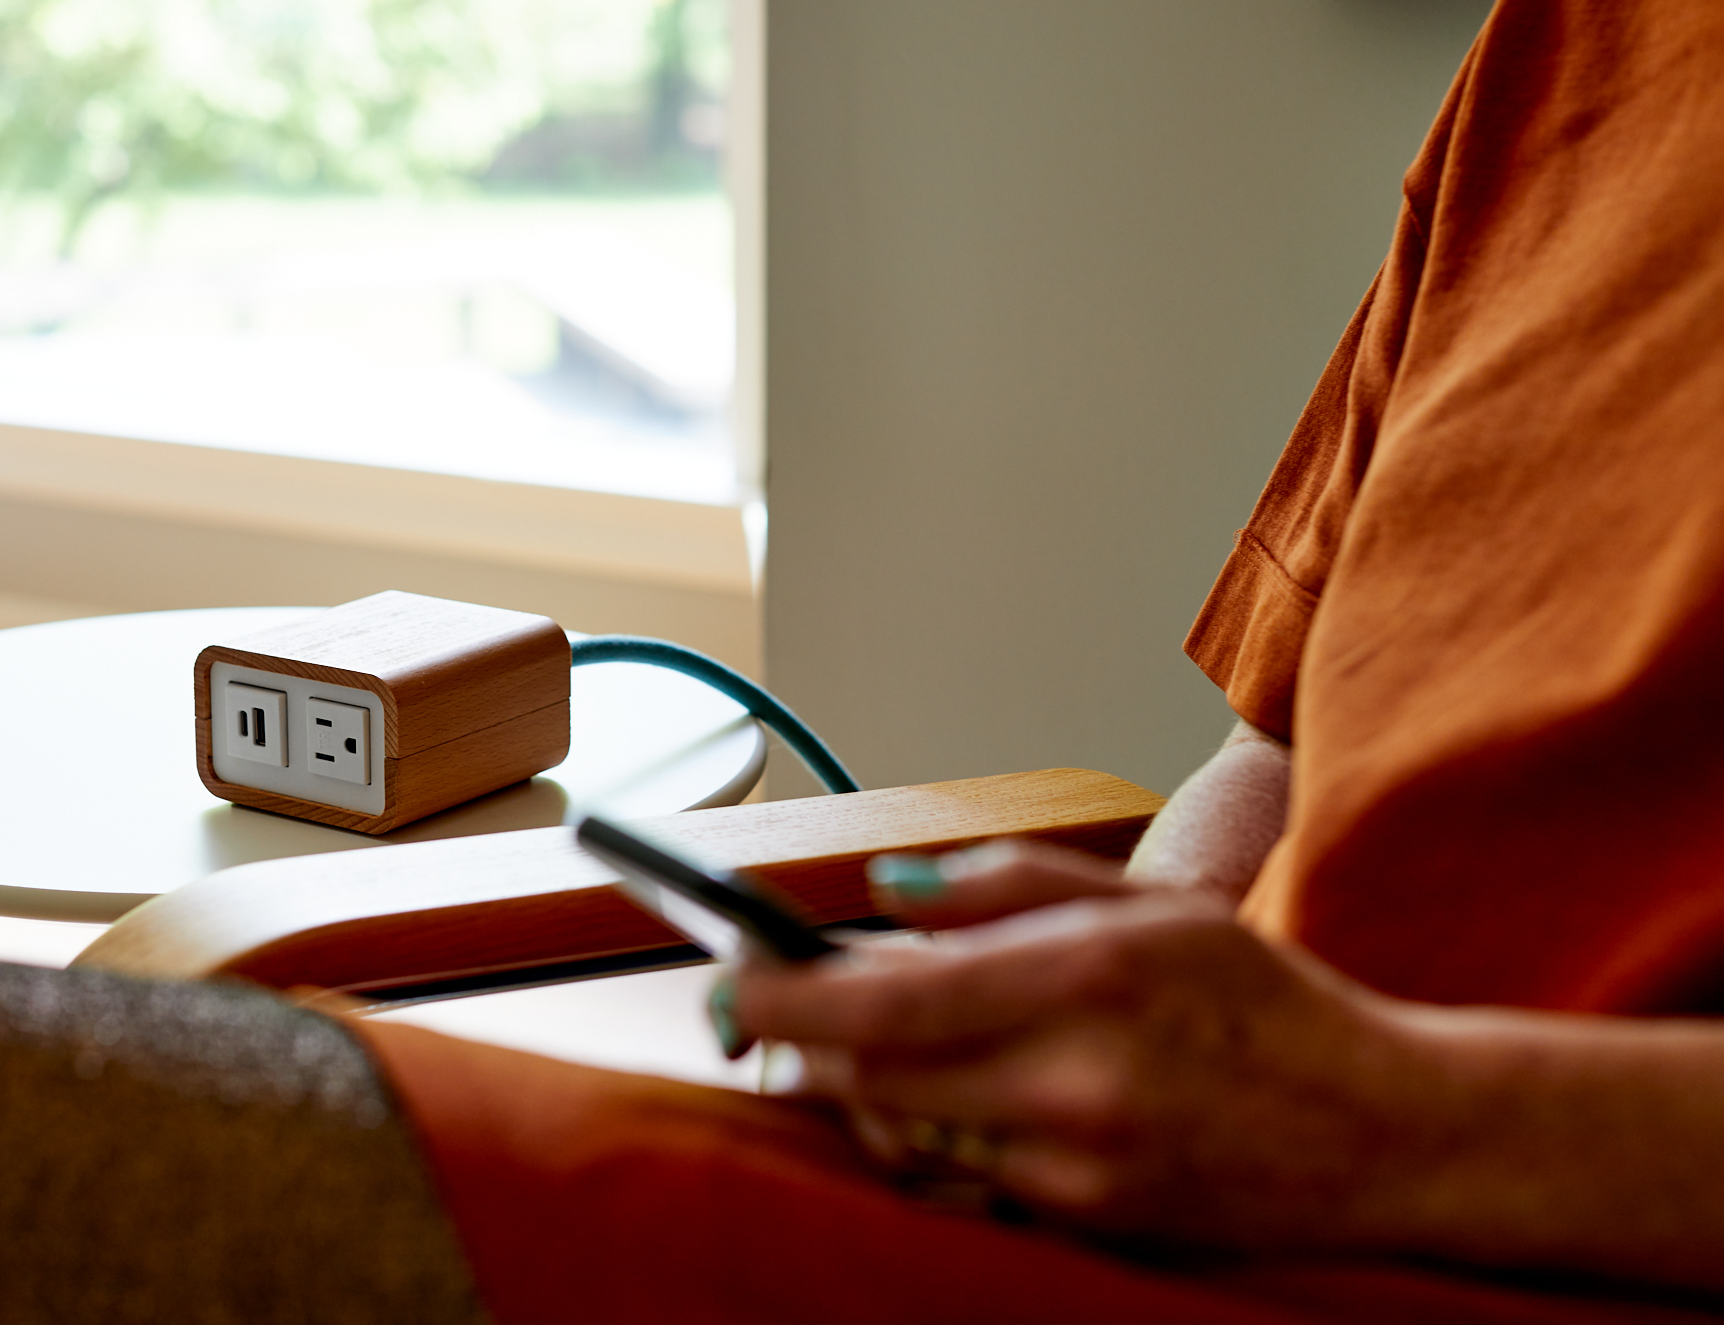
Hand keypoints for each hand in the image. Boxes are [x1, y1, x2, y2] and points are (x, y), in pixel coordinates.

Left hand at [732, 841, 1457, 1250]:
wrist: (1384, 1132)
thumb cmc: (1263, 1000)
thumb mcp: (1148, 902)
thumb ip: (1001, 886)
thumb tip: (880, 899)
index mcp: (1083, 978)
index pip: (881, 1005)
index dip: (783, 997)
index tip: (730, 979)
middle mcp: (1073, 1083)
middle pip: (870, 1080)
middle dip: (810, 1042)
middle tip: (787, 1004)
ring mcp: (1079, 1170)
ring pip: (903, 1138)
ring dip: (865, 1092)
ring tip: (885, 1045)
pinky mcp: (1086, 1226)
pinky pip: (960, 1182)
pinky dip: (932, 1138)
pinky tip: (961, 1098)